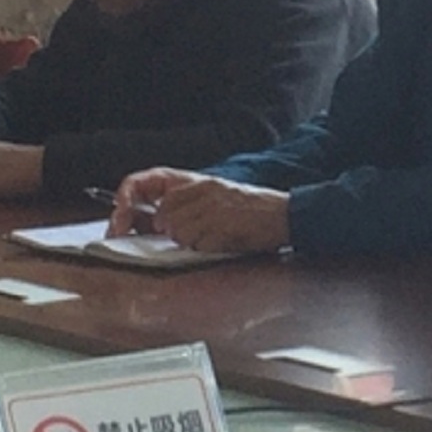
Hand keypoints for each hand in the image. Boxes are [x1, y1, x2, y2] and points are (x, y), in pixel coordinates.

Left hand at [118, 170, 291, 257]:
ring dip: (190, 241)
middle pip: (167, 216)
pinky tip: (221, 243)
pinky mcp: (221, 227)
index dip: (154, 214)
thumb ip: (193, 204)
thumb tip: (165, 221)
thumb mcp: (221, 197)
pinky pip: (198, 244)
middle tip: (193, 237)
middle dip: (173, 231)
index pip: (164, 197)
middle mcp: (206, 193)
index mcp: (204, 183)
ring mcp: (213, 210)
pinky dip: (205, 248)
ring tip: (212, 239)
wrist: (285, 215)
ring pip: (179, 232)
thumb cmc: (255, 211)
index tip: (146, 226)